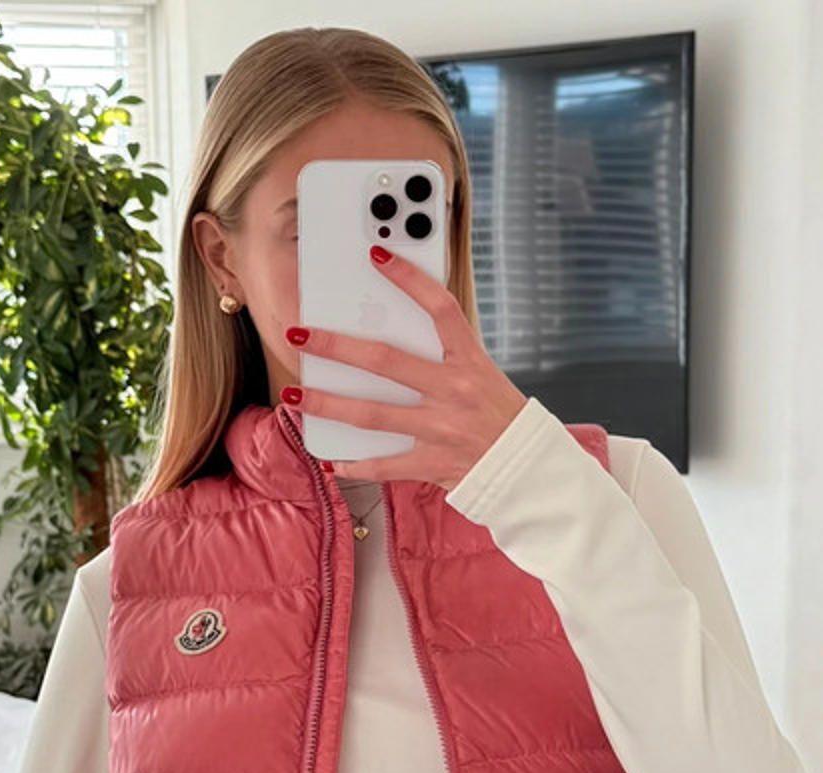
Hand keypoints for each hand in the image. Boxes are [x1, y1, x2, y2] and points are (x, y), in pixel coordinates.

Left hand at [282, 244, 527, 491]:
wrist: (526, 467)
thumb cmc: (500, 416)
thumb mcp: (481, 375)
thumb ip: (443, 357)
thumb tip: (390, 341)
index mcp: (469, 361)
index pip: (440, 308)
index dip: (410, 279)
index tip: (377, 255)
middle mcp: (453, 391)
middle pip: (384, 361)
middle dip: (336, 346)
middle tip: (300, 334)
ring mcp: (441, 428)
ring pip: (372, 413)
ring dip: (327, 404)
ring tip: (296, 394)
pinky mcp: (433, 462)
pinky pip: (386, 464)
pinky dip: (357, 464)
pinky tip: (334, 461)